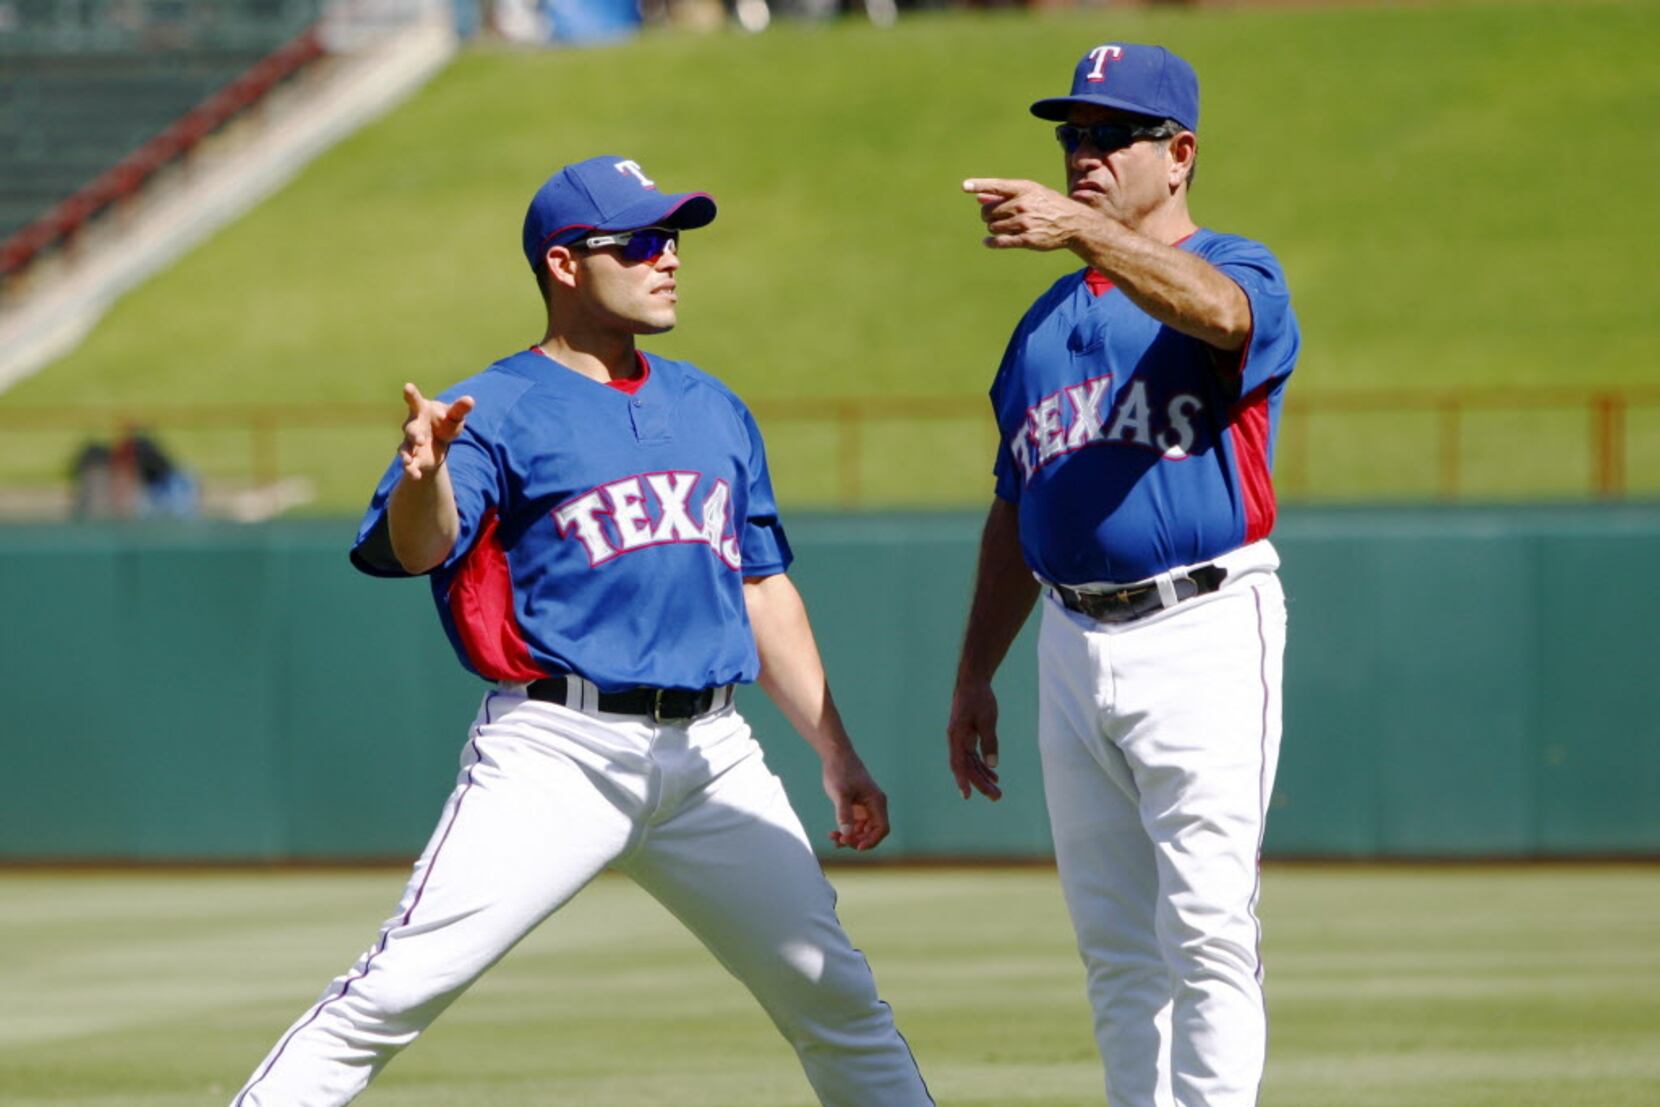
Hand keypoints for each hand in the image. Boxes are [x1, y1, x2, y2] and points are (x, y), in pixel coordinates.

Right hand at [399, 383, 474, 479]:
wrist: (440, 440)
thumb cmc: (445, 422)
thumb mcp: (454, 416)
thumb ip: (460, 409)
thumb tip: (470, 400)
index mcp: (421, 410)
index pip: (415, 400)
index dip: (411, 394)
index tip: (407, 387)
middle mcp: (413, 425)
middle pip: (410, 428)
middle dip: (414, 434)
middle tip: (419, 439)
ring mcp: (410, 442)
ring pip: (405, 448)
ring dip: (406, 455)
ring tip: (408, 463)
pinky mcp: (413, 457)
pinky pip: (409, 464)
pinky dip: (411, 470)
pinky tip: (415, 476)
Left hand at [822, 751, 890, 850]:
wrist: (836, 756)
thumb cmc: (840, 771)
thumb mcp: (840, 793)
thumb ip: (844, 813)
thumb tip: (847, 834)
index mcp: (877, 802)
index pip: (881, 828)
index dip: (871, 840)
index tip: (856, 847)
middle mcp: (874, 806)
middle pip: (872, 832)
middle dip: (857, 840)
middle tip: (840, 842)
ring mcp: (866, 807)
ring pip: (862, 830)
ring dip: (850, 837)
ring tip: (833, 838)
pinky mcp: (857, 807)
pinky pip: (855, 825)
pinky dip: (845, 830)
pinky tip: (833, 834)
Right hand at [947, 680, 1002, 800]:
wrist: (973, 682)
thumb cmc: (978, 698)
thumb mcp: (987, 720)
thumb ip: (989, 742)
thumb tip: (993, 765)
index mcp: (956, 737)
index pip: (959, 764)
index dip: (962, 780)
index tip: (967, 795)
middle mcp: (956, 741)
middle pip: (967, 768)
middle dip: (981, 783)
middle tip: (997, 797)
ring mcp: (961, 740)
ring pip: (971, 764)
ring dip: (983, 778)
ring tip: (997, 792)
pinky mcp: (967, 737)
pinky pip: (974, 756)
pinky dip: (983, 766)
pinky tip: (994, 776)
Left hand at [963, 178, 1094, 251]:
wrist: (1072, 223)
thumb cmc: (1048, 205)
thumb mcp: (1031, 193)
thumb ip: (1004, 195)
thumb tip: (979, 198)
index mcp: (1024, 189)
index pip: (997, 185)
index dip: (979, 185)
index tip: (965, 186)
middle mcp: (1023, 204)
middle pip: (989, 211)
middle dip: (988, 215)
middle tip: (994, 217)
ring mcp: (1024, 222)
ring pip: (992, 227)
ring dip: (993, 228)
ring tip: (1003, 226)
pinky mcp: (1026, 239)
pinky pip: (1000, 241)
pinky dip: (991, 242)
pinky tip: (988, 242)